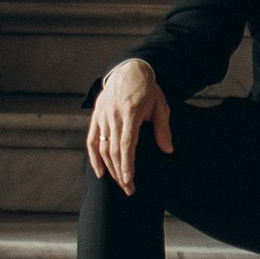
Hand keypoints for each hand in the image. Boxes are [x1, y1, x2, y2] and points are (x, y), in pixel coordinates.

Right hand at [86, 58, 170, 191]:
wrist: (129, 69)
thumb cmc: (148, 89)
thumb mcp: (160, 105)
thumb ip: (162, 128)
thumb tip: (168, 150)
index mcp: (131, 112)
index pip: (126, 144)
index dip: (127, 164)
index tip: (129, 180)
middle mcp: (114, 115)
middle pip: (113, 150)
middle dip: (120, 172)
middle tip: (128, 189)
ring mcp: (102, 116)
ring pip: (102, 147)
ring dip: (109, 168)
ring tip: (118, 183)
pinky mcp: (96, 116)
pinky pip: (91, 140)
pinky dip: (93, 158)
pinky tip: (99, 172)